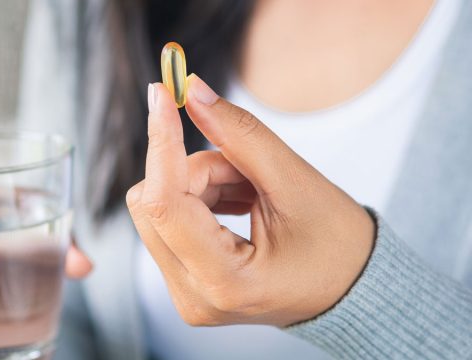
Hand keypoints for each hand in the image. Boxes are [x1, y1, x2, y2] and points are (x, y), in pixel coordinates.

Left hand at [126, 75, 374, 327]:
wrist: (352, 291)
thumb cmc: (338, 245)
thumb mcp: (295, 183)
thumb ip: (240, 135)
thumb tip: (193, 92)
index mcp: (226, 281)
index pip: (165, 202)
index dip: (161, 142)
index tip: (162, 94)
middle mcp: (194, 297)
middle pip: (153, 202)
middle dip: (195, 169)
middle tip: (246, 168)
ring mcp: (186, 294)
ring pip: (157, 207)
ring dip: (200, 182)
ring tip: (252, 191)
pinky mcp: (185, 283)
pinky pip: (167, 221)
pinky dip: (199, 197)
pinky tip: (239, 201)